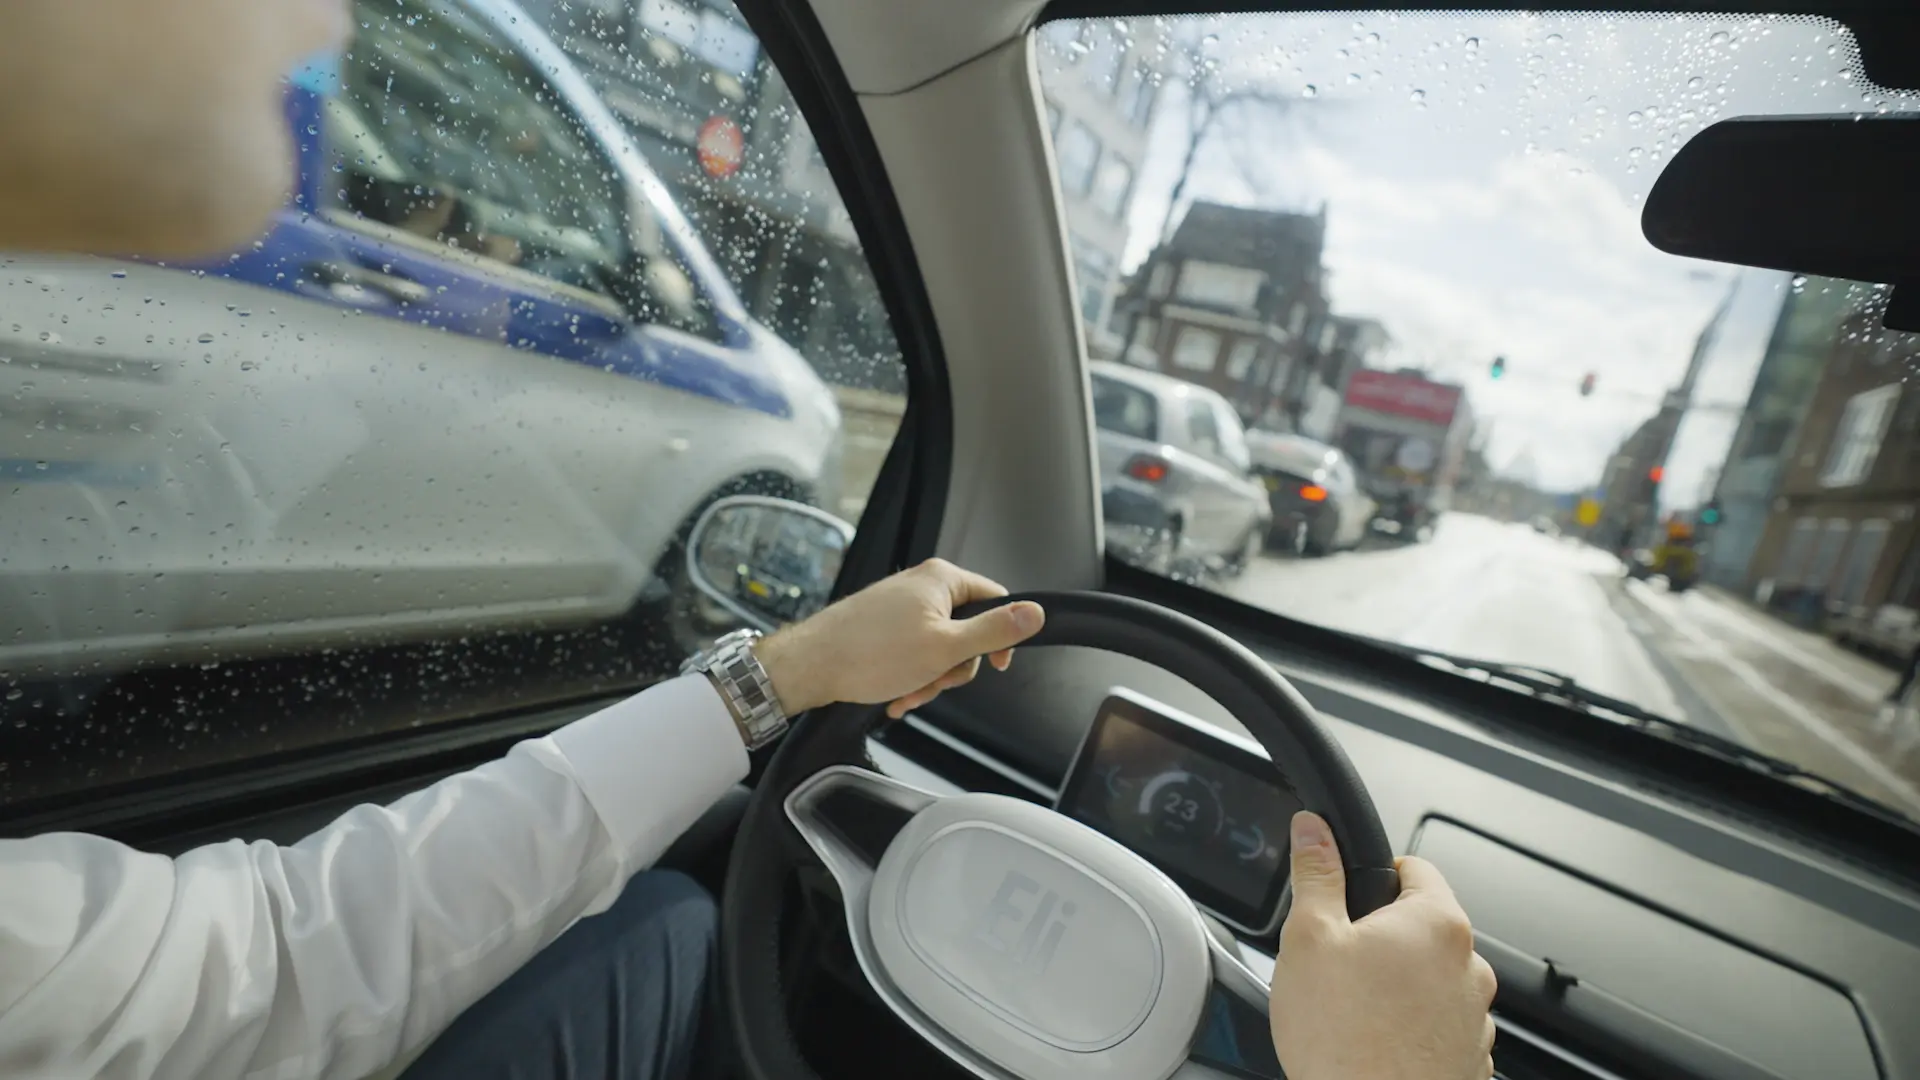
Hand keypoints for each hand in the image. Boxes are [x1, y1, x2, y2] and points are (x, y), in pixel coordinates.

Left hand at [754, 558, 1044, 717]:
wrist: (811, 665)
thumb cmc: (869, 653)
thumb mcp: (946, 647)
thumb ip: (994, 630)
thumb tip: (1034, 613)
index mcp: (942, 580)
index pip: (996, 599)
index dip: (1001, 637)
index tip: (995, 664)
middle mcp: (922, 587)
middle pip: (967, 630)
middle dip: (953, 667)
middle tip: (934, 680)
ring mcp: (901, 606)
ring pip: (939, 648)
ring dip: (929, 678)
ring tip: (907, 691)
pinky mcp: (884, 626)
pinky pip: (914, 653)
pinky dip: (910, 677)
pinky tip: (896, 694)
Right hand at [1269, 812, 1496, 1079]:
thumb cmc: (1346, 1041)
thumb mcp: (1309, 939)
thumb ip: (1315, 874)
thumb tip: (1313, 830)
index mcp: (1437, 923)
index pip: (1415, 866)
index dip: (1373, 876)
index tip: (1348, 896)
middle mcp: (1469, 966)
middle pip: (1421, 927)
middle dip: (1381, 939)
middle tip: (1337, 965)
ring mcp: (1474, 1017)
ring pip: (1429, 980)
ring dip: (1398, 987)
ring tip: (1353, 1013)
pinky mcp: (1468, 1057)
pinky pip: (1437, 1025)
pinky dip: (1410, 1028)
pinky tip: (1373, 1042)